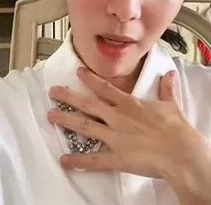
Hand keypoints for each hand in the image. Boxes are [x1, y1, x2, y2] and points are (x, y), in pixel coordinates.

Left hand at [48, 67, 210, 203]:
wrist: (182, 153)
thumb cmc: (178, 129)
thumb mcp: (172, 105)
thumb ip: (166, 89)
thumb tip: (169, 74)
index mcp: (130, 105)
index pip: (106, 89)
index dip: (90, 79)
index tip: (77, 71)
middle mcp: (117, 118)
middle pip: (88, 104)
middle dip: (68, 97)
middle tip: (52, 91)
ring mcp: (114, 137)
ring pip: (85, 126)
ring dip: (66, 120)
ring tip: (50, 115)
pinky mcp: (116, 157)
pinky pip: (94, 159)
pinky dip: (78, 160)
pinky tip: (64, 160)